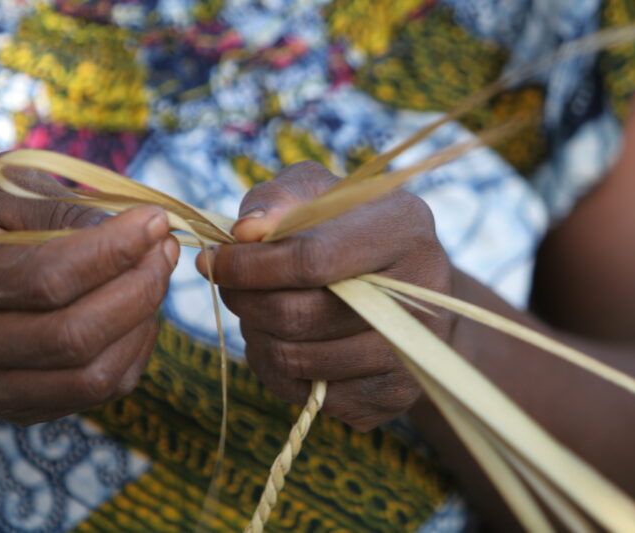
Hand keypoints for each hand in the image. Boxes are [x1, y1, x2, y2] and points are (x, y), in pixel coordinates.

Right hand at [0, 160, 179, 424]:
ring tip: (157, 273)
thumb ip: (57, 204)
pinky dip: (136, 351)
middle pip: (74, 337)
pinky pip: (99, 393)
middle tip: (166, 247)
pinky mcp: (19, 409)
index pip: (43, 278)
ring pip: (92, 377)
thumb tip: (135, 229)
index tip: (155, 219)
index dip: (113, 250)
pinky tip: (139, 310)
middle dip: (140, 288)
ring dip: (144, 322)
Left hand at [198, 161, 451, 430]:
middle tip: (232, 289)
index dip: (249, 266)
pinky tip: (287, 343)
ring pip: (299, 360)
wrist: (412, 291)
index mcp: (404, 226)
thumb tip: (244, 232)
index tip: (213, 261)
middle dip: (247, 303)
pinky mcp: (397, 395)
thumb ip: (277, 199)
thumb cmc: (350, 232)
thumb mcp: (319, 194)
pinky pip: (311, 396)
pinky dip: (280, 372)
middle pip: (299, 316)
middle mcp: (421, 290)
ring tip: (261, 313)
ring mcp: (412, 350)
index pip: (309, 259)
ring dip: (260, 337)